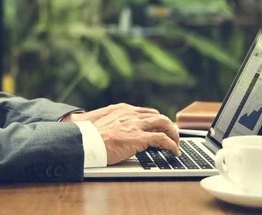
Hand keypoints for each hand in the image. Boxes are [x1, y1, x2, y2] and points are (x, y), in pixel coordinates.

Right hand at [63, 103, 179, 164]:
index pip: (146, 112)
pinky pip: (163, 139)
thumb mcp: (101, 123)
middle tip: (171, 137)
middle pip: (158, 116)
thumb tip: (114, 130)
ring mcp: (136, 125)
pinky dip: (172, 145)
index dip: (155, 121)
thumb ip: (111, 123)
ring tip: (176, 145)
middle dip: (168, 127)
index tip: (159, 129)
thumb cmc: (89, 137)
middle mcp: (131, 114)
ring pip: (164, 123)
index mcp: (122, 109)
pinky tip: (174, 152)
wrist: (85, 142)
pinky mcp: (139, 137)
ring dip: (173, 134)